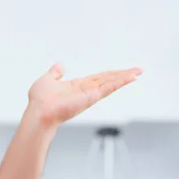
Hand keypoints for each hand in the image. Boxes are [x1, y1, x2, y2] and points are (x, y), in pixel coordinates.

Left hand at [27, 64, 141, 126]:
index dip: (111, 74)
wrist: (39, 112)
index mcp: (78, 86)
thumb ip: (55, 73)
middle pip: (109, 79)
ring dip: (126, 77)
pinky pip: (109, 87)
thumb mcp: (47, 80)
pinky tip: (131, 77)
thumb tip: (59, 65)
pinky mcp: (92, 97)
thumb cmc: (40, 100)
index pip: (99, 78)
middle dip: (124, 75)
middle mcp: (87, 90)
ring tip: (139, 72)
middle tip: (138, 70)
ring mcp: (91, 94)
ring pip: (112, 83)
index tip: (122, 71)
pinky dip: (120, 82)